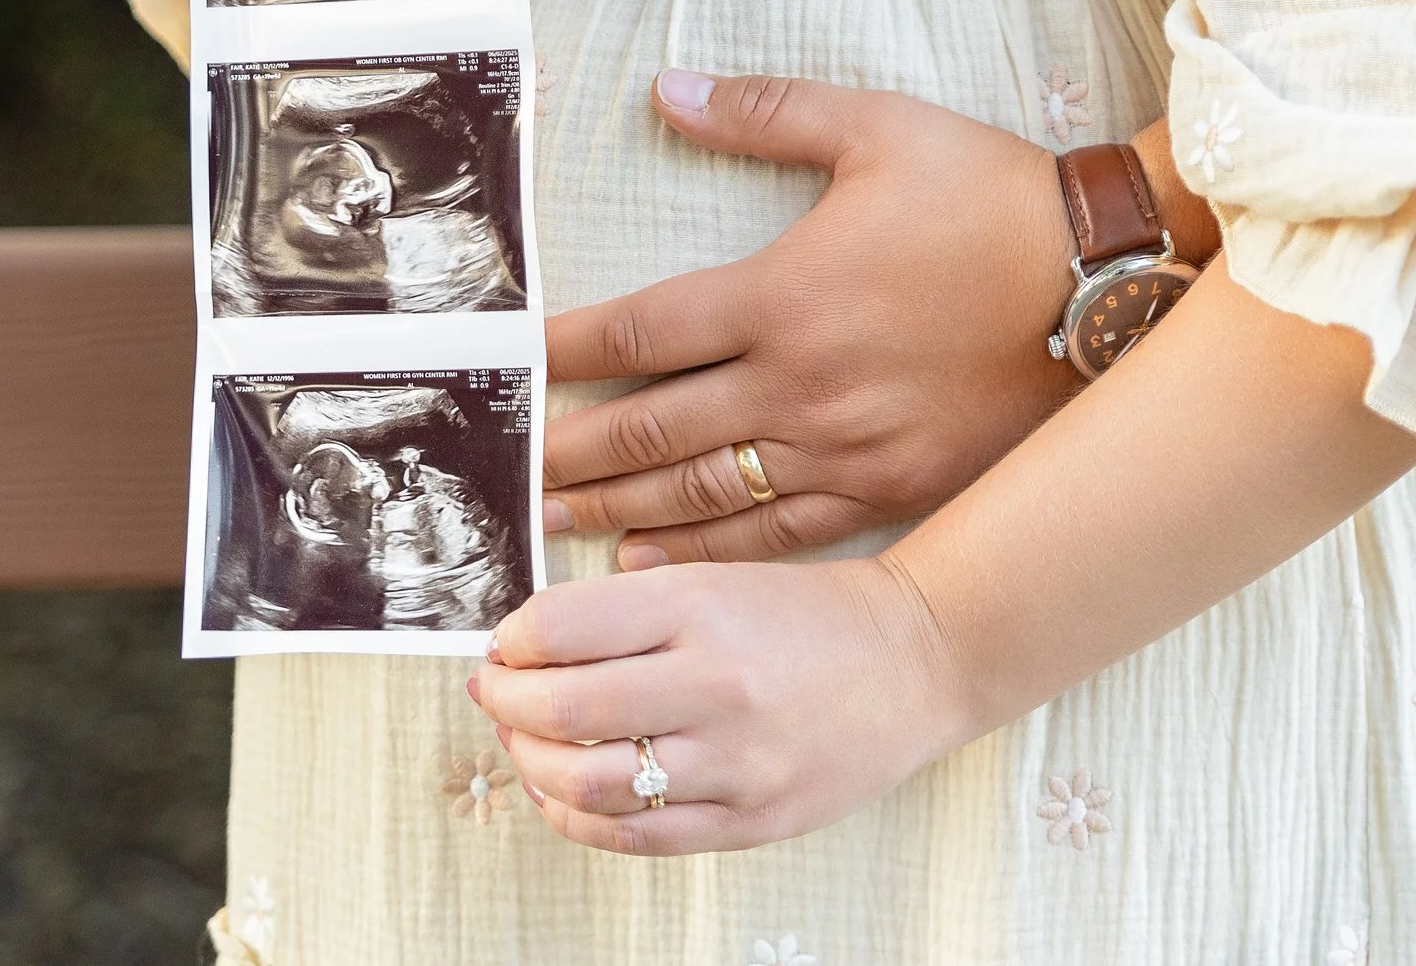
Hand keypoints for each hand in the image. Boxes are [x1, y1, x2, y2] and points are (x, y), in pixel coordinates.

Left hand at [471, 554, 963, 853]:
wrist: (920, 659)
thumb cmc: (814, 616)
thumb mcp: (722, 578)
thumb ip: (631, 607)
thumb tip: (527, 643)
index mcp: (704, 606)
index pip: (561, 627)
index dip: (511, 639)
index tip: (505, 644)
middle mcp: (717, 683)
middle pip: (562, 708)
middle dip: (505, 702)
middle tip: (496, 692)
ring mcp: (736, 762)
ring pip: (586, 783)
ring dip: (531, 764)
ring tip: (527, 744)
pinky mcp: (751, 820)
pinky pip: (634, 837)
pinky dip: (578, 819)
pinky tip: (566, 795)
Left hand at [542, 71, 1079, 566]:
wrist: (1101, 282)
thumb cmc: (990, 196)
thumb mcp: (878, 128)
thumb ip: (765, 110)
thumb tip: (665, 89)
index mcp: (781, 291)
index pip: (639, 331)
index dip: (565, 351)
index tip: (511, 370)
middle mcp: (796, 381)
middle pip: (650, 426)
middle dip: (570, 451)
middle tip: (507, 475)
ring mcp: (840, 445)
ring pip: (700, 489)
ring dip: (618, 507)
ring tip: (552, 524)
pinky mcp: (888, 487)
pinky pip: (775, 531)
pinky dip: (706, 550)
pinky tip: (651, 560)